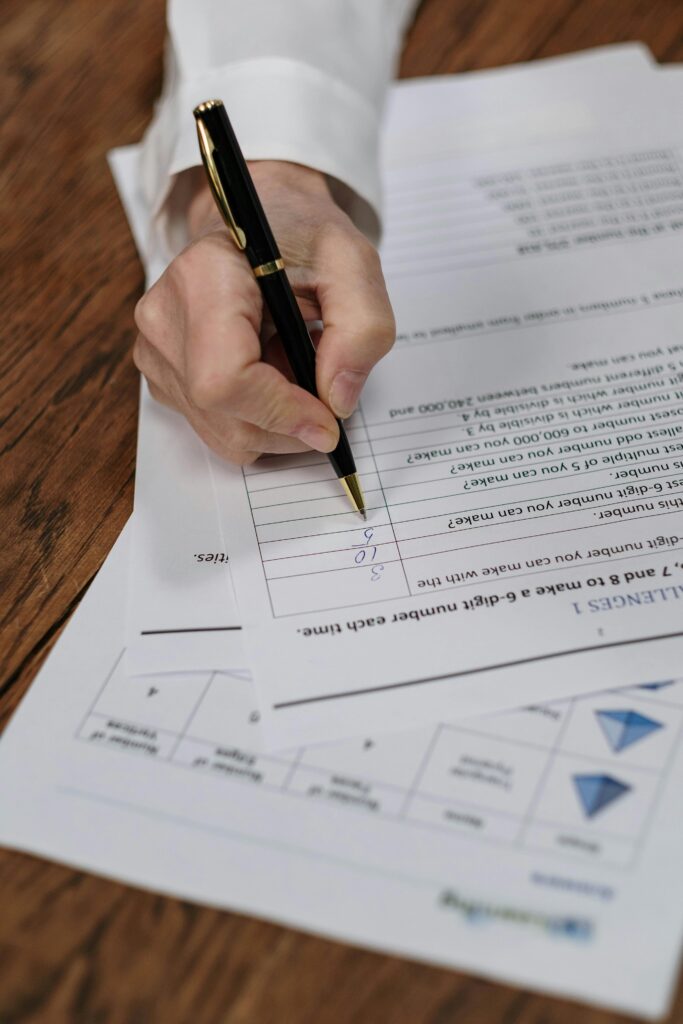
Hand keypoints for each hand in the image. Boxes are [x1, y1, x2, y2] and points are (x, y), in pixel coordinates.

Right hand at [133, 161, 394, 464]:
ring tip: (297, 368)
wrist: (263, 223)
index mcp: (203, 277)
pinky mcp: (164, 377)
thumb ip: (362, 329)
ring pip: (225, 435)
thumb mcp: (353, 265)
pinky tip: (274, 374)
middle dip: (289, 425)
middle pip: (226, 418)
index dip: (282, 412)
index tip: (329, 416)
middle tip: (325, 387)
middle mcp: (165, 318)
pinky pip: (219, 429)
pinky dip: (259, 419)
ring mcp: (157, 352)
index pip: (225, 381)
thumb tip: (337, 401)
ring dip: (278, 423)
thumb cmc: (301, 237)